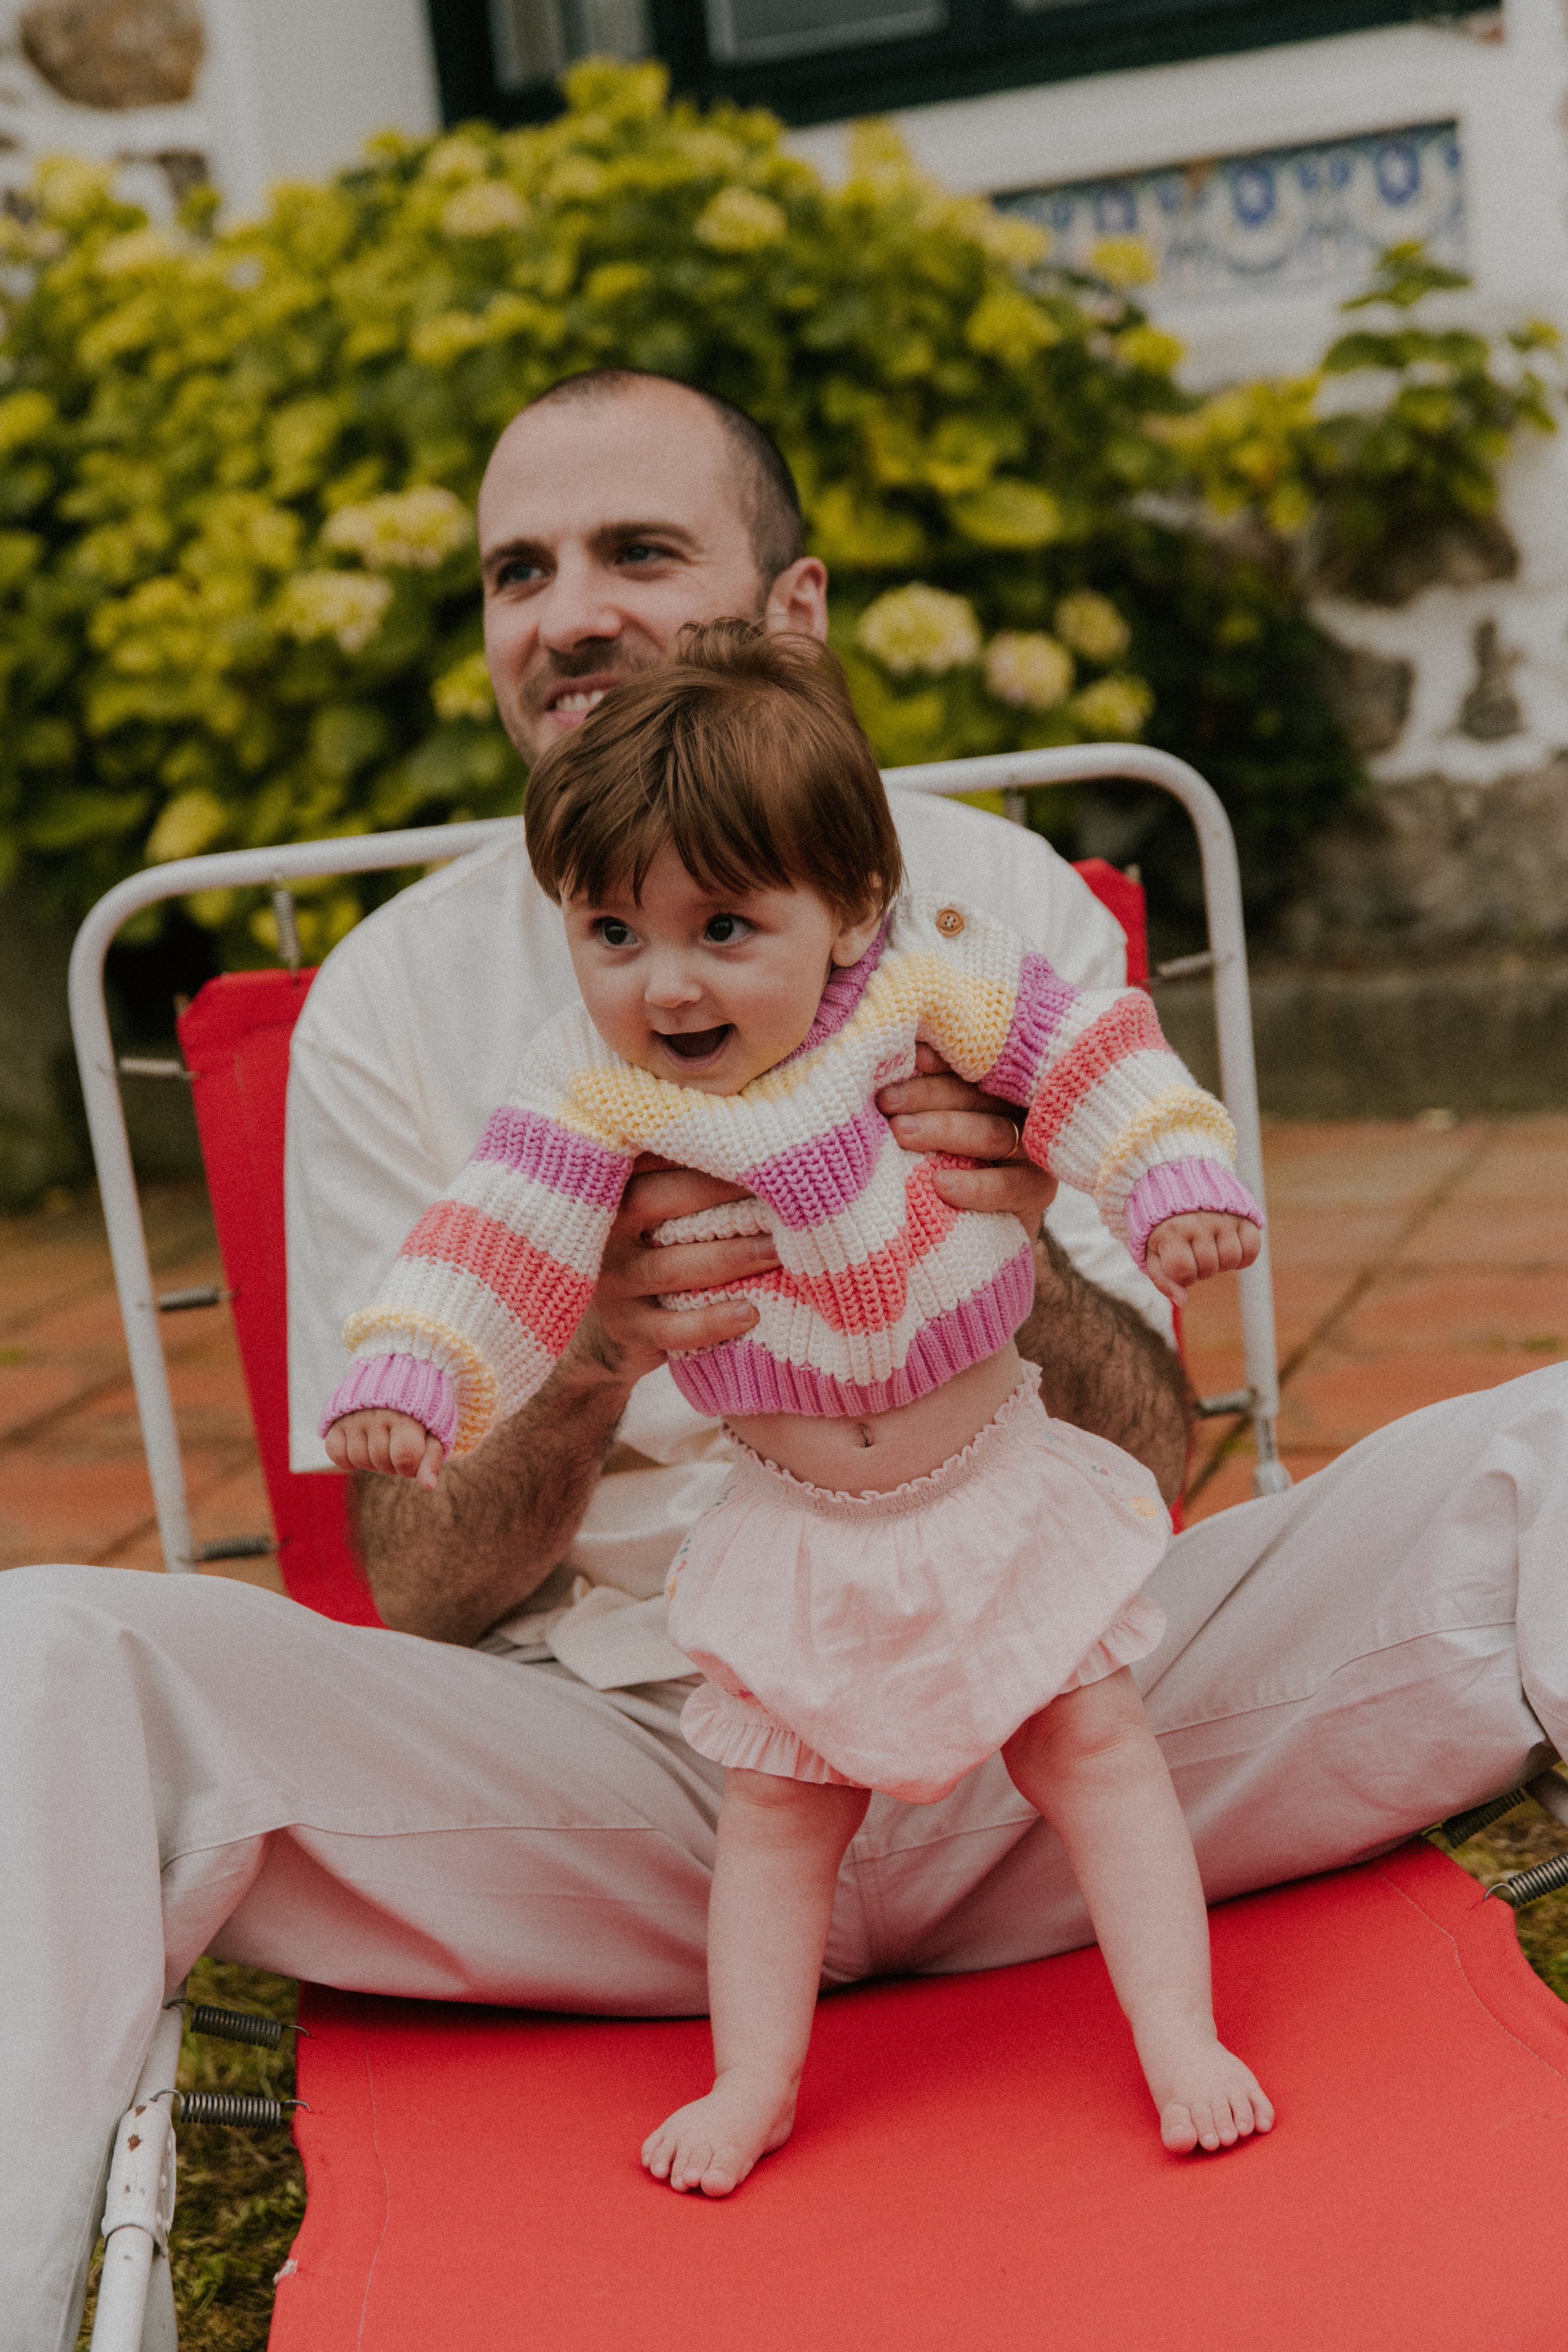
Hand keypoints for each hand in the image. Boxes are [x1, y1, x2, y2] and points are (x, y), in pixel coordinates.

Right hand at [325, 1407, 444, 1489]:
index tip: (414, 1455)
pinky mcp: (337, 1418)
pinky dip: (346, 1458)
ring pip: (359, 1459)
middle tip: (398, 1445)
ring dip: (372, 1461)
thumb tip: (428, 1486)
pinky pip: (335, 1453)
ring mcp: (355, 1416)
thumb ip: (432, 1457)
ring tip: (382, 1443)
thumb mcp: (435, 1428)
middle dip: (393, 1463)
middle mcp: (377, 1414)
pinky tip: (361, 1447)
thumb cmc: (422, 1407)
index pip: (405, 1459)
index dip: (410, 1467)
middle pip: (381, 1461)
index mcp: (406, 1416)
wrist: (399, 1370)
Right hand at [575, 1158, 773, 1380]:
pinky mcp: (624, 1326)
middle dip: (718, 1194)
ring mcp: (611, 1280)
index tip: (754, 1145)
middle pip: (656, 1201)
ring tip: (776, 1252)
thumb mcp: (662, 1208)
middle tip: (777, 1197)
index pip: (653, 1156)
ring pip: (670, 1267)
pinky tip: (751, 1313)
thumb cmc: (658, 1248)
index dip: (702, 1150)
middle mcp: (606, 1228)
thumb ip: (690, 1174)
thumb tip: (761, 1135)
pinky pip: (670, 1327)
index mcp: (616, 1187)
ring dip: (730, 1258)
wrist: (609, 1327)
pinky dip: (712, 1321)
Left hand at [877, 1043, 1057, 1235]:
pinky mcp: (1038, 1188)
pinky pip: (1009, 1185)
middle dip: (928, 1095)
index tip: (912, 1058)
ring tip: (902, 1134)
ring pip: (993, 1132)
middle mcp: (1019, 1110)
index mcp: (994, 1086)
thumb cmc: (937, 1169)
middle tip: (887, 1102)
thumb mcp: (926, 1131)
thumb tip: (906, 1057)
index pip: (971, 1064)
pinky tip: (940, 1185)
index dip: (943, 1058)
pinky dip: (974, 1185)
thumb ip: (919, 1099)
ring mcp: (1033, 1149)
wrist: (972, 1237)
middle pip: (978, 1093)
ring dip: (945, 1130)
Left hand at [1143, 1212, 1260, 1305]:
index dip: (1184, 1276)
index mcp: (1171, 1232)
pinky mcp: (1242, 1214)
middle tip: (1194, 1252)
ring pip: (1231, 1259)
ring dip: (1222, 1263)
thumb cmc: (1162, 1223)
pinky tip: (1229, 1248)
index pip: (1185, 1272)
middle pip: (1209, 1267)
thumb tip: (1183, 1301)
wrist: (1175, 1179)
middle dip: (1201, 1269)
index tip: (1179, 1263)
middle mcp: (1198, 1223)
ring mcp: (1222, 1217)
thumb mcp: (1151, 1248)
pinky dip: (1245, 1256)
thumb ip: (1162, 1278)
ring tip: (1211, 1249)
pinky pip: (1252, 1247)